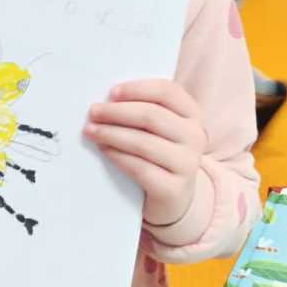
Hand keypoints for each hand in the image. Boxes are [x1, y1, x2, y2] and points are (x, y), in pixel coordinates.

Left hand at [83, 79, 206, 226]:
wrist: (173, 197)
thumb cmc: (159, 154)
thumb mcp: (159, 129)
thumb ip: (143, 110)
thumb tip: (107, 99)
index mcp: (192, 114)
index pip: (167, 92)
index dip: (137, 89)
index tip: (111, 92)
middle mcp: (195, 137)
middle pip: (152, 116)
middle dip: (117, 112)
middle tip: (93, 112)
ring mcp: (187, 164)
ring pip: (143, 143)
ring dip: (111, 134)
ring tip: (91, 131)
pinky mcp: (174, 189)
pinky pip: (140, 168)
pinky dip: (118, 157)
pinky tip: (104, 150)